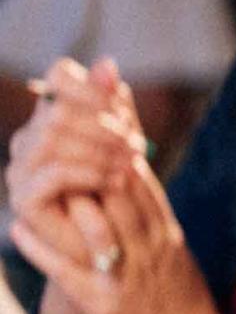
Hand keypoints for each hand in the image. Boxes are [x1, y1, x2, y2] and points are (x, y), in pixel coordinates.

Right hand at [6, 57, 140, 269]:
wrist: (112, 249)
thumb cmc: (120, 193)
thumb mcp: (123, 145)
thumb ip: (115, 108)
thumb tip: (107, 64)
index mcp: (53, 118)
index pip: (59, 77)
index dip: (92, 89)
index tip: (124, 114)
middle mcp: (30, 138)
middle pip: (58, 108)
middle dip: (103, 125)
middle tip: (136, 146)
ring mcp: (21, 169)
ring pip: (52, 136)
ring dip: (99, 149)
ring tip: (129, 165)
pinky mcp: (24, 199)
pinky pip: (53, 172)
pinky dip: (89, 173)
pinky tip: (115, 182)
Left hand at [8, 150, 235, 313]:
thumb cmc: (184, 308)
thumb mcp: (177, 258)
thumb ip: (154, 224)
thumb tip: (131, 190)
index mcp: (167, 235)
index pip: (142, 180)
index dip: (112, 150)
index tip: (86, 129)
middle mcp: (149, 248)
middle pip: (117, 190)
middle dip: (84, 163)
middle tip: (50, 140)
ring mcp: (127, 275)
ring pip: (94, 222)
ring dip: (63, 198)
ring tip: (32, 179)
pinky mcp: (104, 305)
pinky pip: (67, 271)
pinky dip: (39, 249)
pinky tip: (18, 231)